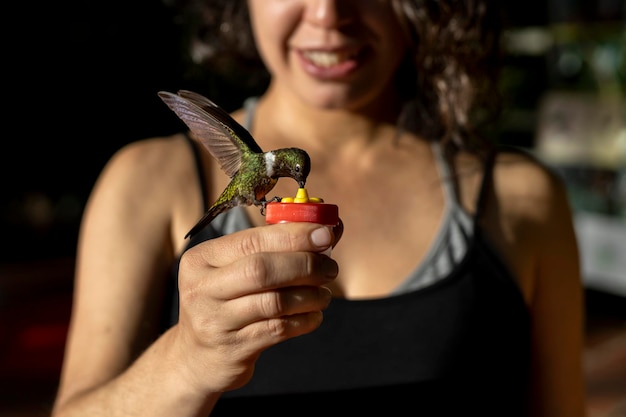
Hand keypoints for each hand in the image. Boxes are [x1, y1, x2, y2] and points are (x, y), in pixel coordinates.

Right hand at [172, 222, 339, 392]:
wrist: (197, 358)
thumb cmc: (226, 302)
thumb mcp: (234, 271)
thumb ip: (274, 248)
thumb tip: (327, 228)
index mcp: (201, 259)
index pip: (251, 240)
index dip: (293, 235)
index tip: (326, 233)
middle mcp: (201, 288)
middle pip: (261, 269)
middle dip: (305, 264)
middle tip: (330, 267)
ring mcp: (215, 321)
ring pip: (274, 301)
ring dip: (309, 295)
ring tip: (324, 294)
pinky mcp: (232, 349)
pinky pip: (278, 329)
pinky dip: (304, 320)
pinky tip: (314, 315)